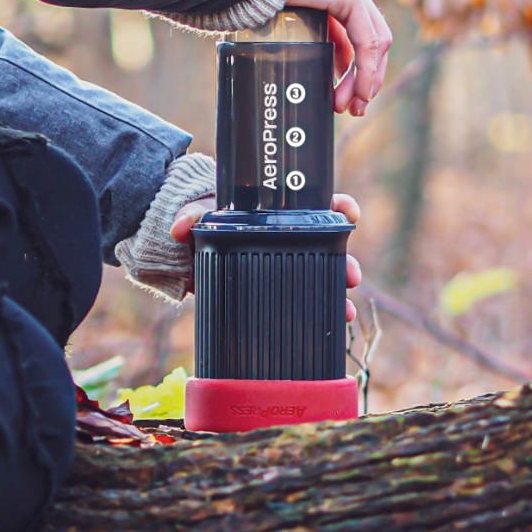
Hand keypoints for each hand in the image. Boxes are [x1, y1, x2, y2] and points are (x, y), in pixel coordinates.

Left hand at [172, 191, 361, 321]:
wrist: (189, 247)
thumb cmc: (205, 219)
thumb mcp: (201, 211)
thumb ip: (192, 214)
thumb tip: (180, 228)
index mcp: (281, 212)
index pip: (320, 204)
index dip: (339, 206)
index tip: (348, 212)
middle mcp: (293, 238)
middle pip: (331, 247)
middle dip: (346, 262)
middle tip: (351, 276)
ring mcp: (286, 265)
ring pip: (323, 278)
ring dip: (338, 294)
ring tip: (346, 312)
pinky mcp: (275, 289)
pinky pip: (304, 300)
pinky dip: (320, 314)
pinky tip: (332, 327)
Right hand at [289, 0, 391, 115]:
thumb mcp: (280, 26)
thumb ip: (297, 41)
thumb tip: (289, 71)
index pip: (359, 35)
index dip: (358, 68)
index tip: (347, 96)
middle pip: (374, 40)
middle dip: (367, 78)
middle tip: (355, 108)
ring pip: (376, 43)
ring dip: (366, 79)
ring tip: (351, 106)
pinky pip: (367, 39)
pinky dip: (366, 69)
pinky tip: (360, 91)